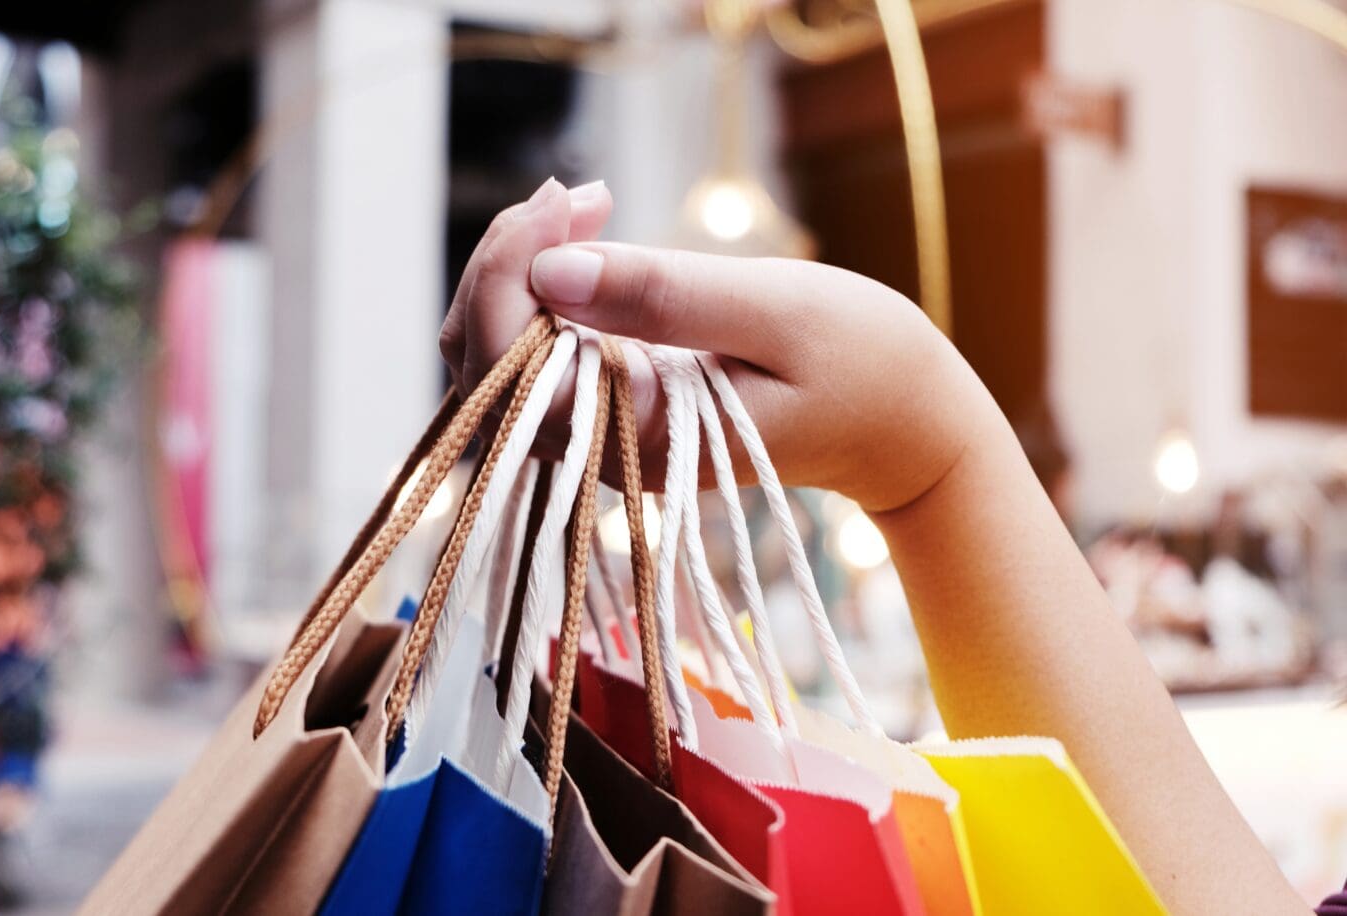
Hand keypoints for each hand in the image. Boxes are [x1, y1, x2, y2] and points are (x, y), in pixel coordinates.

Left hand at [443, 178, 998, 510]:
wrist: (905, 426)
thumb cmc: (862, 367)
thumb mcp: (774, 313)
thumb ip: (663, 296)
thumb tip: (551, 270)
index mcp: (637, 440)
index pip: (509, 368)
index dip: (510, 273)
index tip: (566, 201)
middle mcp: (602, 449)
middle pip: (481, 360)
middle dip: (507, 260)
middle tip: (576, 194)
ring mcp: (601, 434)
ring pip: (496, 357)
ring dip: (518, 269)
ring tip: (581, 204)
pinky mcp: (611, 407)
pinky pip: (534, 352)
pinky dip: (542, 284)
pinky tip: (586, 235)